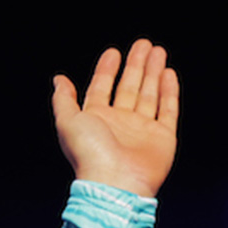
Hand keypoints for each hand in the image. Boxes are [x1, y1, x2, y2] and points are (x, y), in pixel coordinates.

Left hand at [51, 39, 178, 198]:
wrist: (116, 183)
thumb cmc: (90, 154)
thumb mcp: (67, 121)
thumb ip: (63, 99)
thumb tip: (58, 80)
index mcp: (96, 120)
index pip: (102, 88)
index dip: (107, 70)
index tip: (113, 51)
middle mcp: (119, 124)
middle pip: (128, 87)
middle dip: (135, 65)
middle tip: (143, 44)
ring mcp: (141, 130)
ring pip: (149, 94)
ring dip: (153, 72)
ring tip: (158, 51)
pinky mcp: (162, 137)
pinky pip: (167, 110)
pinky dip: (168, 92)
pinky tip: (169, 73)